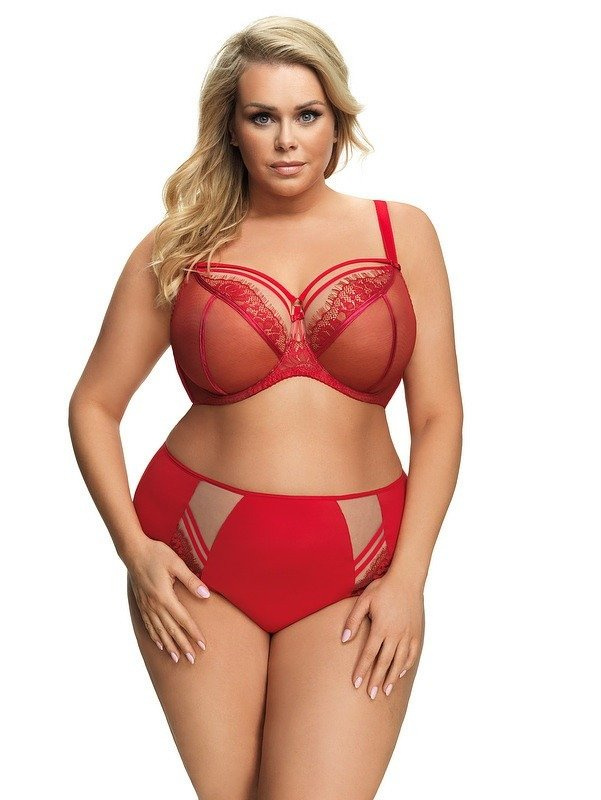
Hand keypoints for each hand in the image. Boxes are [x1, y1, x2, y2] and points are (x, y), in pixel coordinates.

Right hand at [126, 537, 210, 663]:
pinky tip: (159, 644)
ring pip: (159, 631)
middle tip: (192, 660)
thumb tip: (206, 595)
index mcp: (165, 596)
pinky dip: (155, 637)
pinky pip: (148, 625)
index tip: (202, 645)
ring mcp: (146, 606)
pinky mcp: (141, 604)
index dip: (193, 633)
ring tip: (177, 658)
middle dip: (183, 645)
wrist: (133, 551)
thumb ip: (191, 580)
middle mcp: (155, 605)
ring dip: (169, 645)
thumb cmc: (156, 554)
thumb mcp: (176, 563)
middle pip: (171, 630)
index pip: (183, 620)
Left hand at [340, 573, 423, 698]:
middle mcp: (395, 634)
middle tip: (370, 695)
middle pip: (384, 662)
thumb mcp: (364, 600)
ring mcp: (408, 634)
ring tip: (385, 691)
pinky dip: (406, 665)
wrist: (407, 579)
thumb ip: (353, 620)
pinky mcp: (417, 632)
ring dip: (392, 677)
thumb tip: (344, 639)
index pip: (369, 654)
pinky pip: (412, 653)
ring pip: (399, 661)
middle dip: (376, 680)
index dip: (362, 670)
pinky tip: (401, 673)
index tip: (356, 684)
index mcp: (381, 627)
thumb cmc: (383, 588)